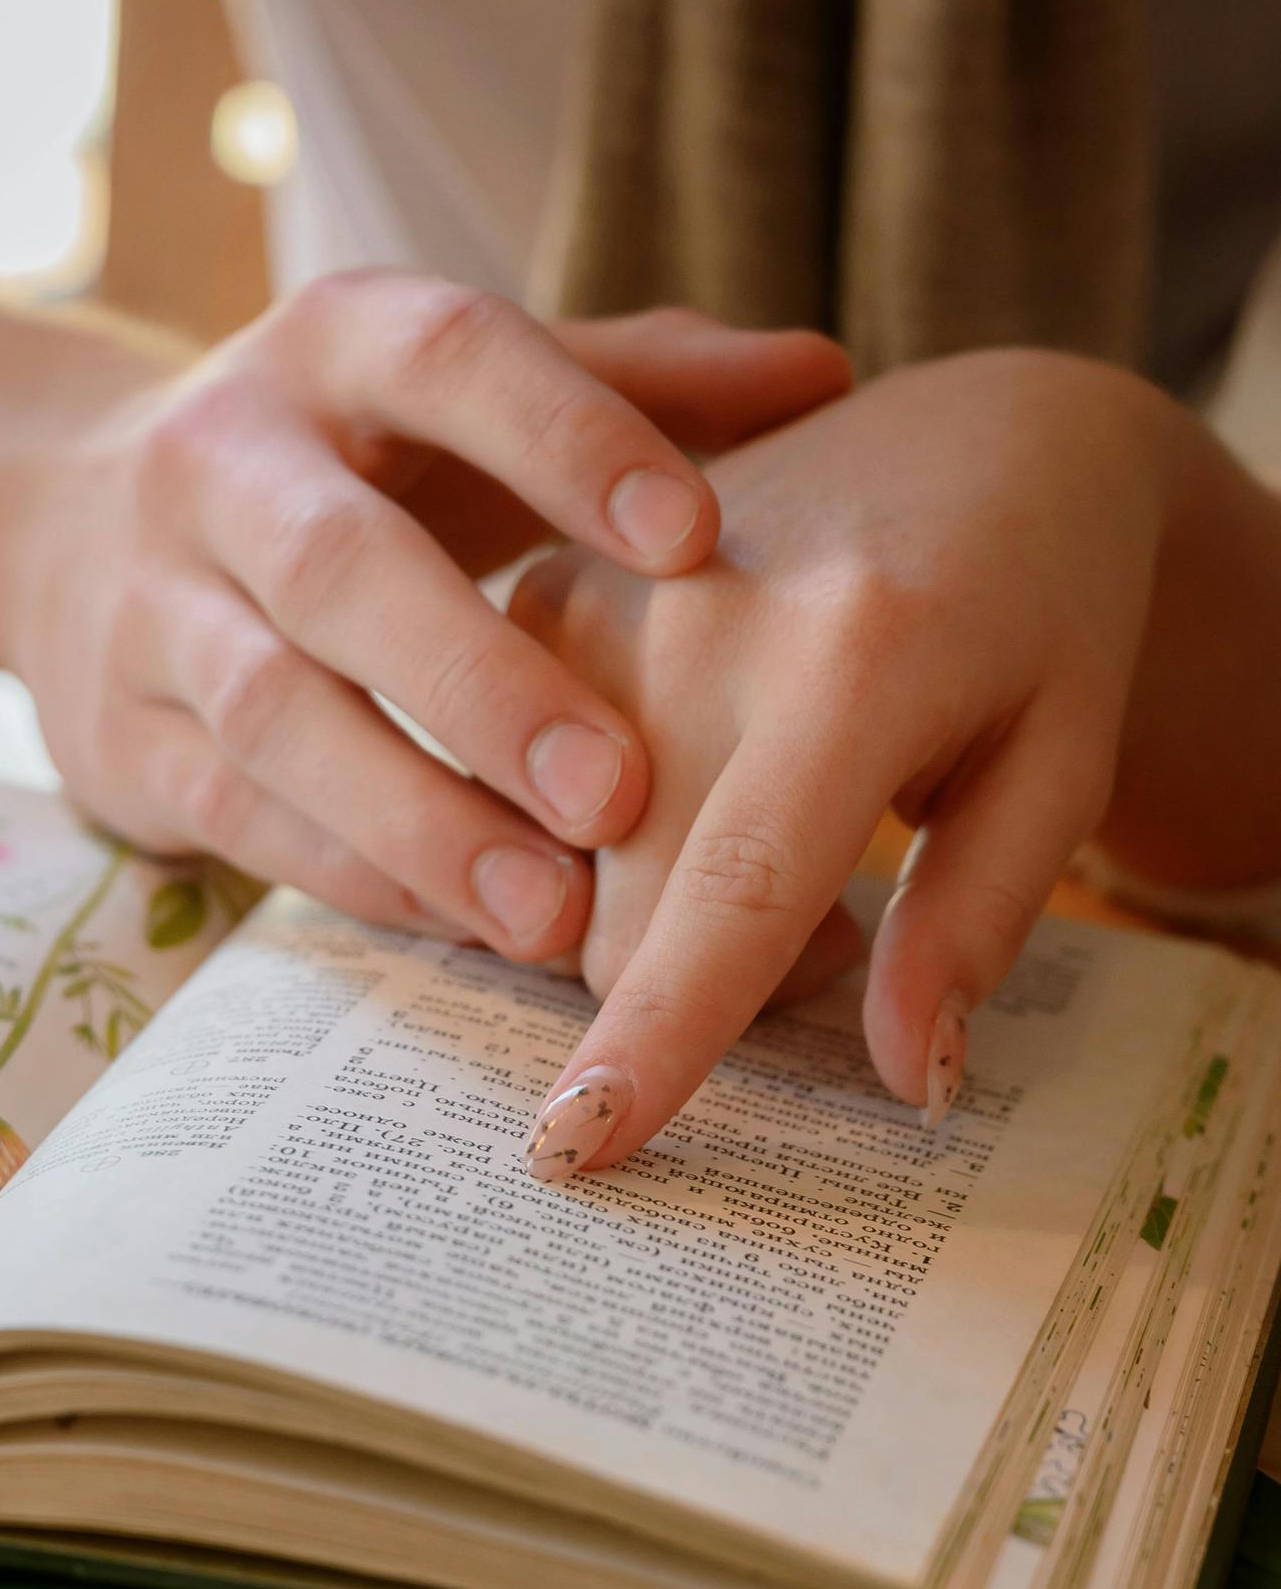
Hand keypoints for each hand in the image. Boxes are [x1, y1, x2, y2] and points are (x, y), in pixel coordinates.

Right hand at [0, 279, 848, 961]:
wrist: (57, 522)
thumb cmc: (341, 465)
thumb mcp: (459, 404)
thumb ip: (633, 386)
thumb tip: (827, 370)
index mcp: (332, 348)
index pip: (448, 362)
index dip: (567, 441)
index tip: (698, 538)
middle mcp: (222, 463)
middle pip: (340, 568)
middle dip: (480, 684)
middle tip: (618, 792)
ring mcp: (152, 607)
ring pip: (275, 717)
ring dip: (418, 820)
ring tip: (553, 915)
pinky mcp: (120, 739)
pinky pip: (242, 819)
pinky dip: (359, 877)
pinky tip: (470, 933)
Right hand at [511, 348, 1233, 1180]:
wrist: (982, 442)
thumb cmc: (1041, 618)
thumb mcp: (1061, 765)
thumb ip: (980, 921)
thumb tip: (910, 1080)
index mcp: (855, 656)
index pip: (736, 893)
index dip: (659, 1033)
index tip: (580, 1146)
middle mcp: (700, 616)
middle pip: (627, 922)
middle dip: (707, 983)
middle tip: (838, 930)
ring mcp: (604, 596)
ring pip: (567, 877)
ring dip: (658, 909)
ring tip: (776, 833)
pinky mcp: (548, 596)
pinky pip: (528, 804)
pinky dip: (606, 839)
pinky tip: (697, 781)